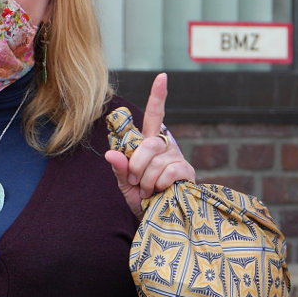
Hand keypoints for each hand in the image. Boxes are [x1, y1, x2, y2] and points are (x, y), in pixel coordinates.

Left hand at [105, 73, 194, 217]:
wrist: (157, 219)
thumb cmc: (140, 199)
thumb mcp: (124, 184)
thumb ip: (118, 168)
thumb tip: (111, 153)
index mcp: (149, 143)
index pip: (156, 115)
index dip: (158, 96)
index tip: (162, 76)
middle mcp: (166, 145)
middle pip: (148, 144)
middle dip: (135, 166)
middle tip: (134, 181)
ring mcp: (177, 157)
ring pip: (155, 161)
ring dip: (146, 181)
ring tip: (148, 190)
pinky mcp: (186, 171)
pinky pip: (168, 172)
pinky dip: (158, 185)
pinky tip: (160, 192)